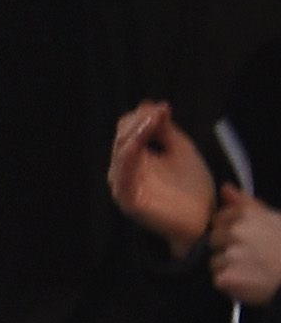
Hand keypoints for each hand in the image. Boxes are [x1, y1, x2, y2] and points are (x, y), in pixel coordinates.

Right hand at [115, 101, 221, 251]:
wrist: (203, 218)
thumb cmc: (192, 187)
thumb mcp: (182, 150)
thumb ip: (166, 130)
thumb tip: (149, 104)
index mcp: (135, 159)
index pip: (127, 131)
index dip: (141, 117)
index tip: (163, 107)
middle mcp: (124, 171)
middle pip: (121, 138)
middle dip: (139, 122)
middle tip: (159, 111)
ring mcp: (124, 186)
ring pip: (120, 153)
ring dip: (136, 133)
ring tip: (154, 120)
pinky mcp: (128, 200)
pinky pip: (123, 176)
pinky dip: (128, 157)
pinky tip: (138, 143)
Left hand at [216, 189, 280, 308]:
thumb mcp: (272, 217)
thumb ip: (244, 203)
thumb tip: (225, 188)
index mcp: (246, 215)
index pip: (218, 220)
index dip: (230, 231)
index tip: (246, 238)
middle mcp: (236, 232)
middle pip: (213, 241)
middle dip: (227, 248)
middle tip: (251, 255)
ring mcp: (230, 254)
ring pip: (215, 261)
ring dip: (228, 267)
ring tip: (252, 269)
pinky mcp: (227, 277)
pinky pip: (218, 280)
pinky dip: (231, 284)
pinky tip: (249, 280)